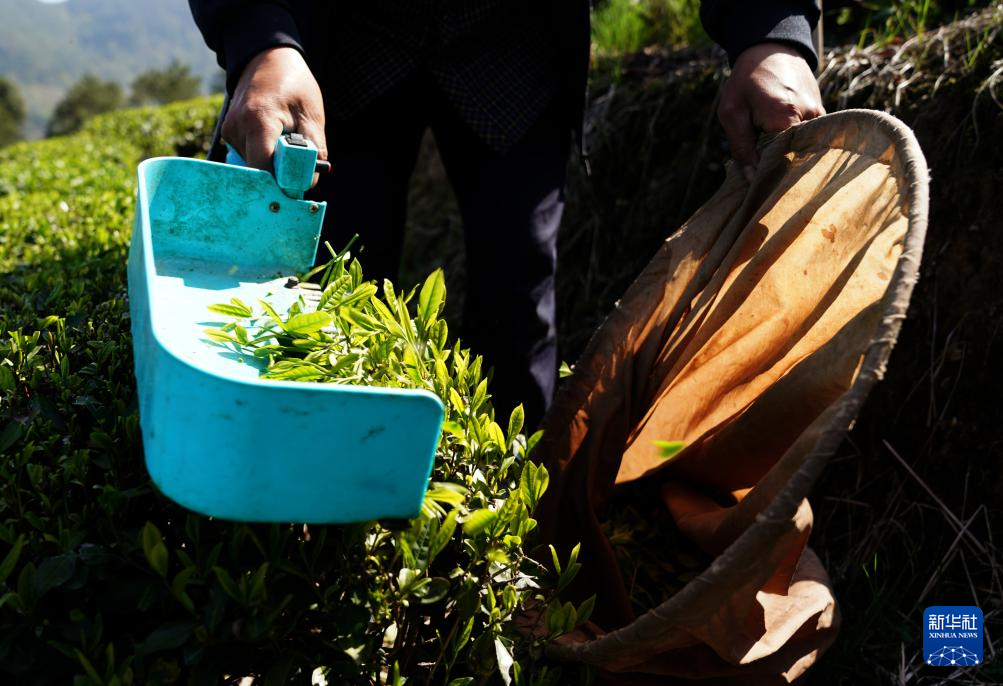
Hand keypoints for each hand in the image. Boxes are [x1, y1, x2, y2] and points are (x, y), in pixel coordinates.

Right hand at [222, 47, 326, 186]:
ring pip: (254, 166)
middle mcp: (237, 126)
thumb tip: (306, 184)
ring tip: (286, 145)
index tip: (295, 191)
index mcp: (258, 119)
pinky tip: (275, 142)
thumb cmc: (295, 86)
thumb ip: (313, 151)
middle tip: (298, 175)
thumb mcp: (312, 115)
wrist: (268, 59)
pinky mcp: (228, 134)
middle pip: (257, 171)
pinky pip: (249, 158)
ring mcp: (230, 131)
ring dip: (273, 165)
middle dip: (278, 178)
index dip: (279, 184)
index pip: (263, 167)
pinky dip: (265, 157)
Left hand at [717, 42, 824, 180]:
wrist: (771, 49)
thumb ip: (741, 148)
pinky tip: (784, 147)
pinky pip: (811, 138)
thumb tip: (751, 180)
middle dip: (781, 170)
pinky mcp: (822, 114)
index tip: (760, 187)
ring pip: (805, 149)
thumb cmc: (746, 82)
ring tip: (773, 159)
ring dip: (790, 156)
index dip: (770, 176)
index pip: (782, 162)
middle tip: (765, 179)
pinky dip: (797, 145)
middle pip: (797, 158)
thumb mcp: (732, 113)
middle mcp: (808, 117)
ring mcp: (819, 115)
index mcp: (785, 117)